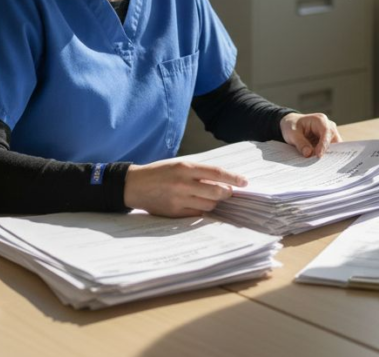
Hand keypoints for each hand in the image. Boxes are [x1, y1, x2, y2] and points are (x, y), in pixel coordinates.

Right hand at [124, 158, 246, 216]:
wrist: (134, 185)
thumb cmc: (159, 173)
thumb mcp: (178, 165)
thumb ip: (198, 172)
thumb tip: (223, 181)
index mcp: (185, 168)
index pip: (217, 173)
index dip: (233, 178)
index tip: (244, 182)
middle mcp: (183, 184)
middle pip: (217, 192)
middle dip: (227, 193)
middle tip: (229, 192)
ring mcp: (179, 200)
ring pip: (209, 205)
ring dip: (214, 202)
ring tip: (210, 198)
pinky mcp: (175, 213)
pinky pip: (197, 214)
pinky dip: (202, 210)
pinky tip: (199, 205)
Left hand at [280, 112, 340, 157]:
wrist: (291, 124)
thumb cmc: (292, 126)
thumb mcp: (292, 134)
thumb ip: (300, 143)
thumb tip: (308, 154)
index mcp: (320, 120)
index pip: (326, 132)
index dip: (324, 144)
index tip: (318, 155)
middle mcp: (328, 126)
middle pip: (334, 140)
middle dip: (329, 151)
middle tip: (320, 163)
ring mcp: (329, 134)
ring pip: (335, 146)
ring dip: (328, 155)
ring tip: (319, 164)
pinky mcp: (328, 141)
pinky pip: (331, 150)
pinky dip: (326, 156)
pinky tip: (320, 163)